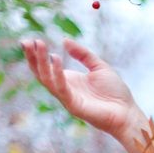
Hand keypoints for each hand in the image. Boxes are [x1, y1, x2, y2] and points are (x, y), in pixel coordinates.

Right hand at [20, 37, 151, 152]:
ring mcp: (67, 98)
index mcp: (69, 80)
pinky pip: (61, 88)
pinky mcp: (73, 105)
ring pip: (47, 79)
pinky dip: (57, 73)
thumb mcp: (99, 67)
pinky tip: (55, 59)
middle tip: (26, 41)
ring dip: (41, 62)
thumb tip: (65, 41)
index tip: (32, 40)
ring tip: (39, 45)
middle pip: (41, 73)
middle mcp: (64, 89)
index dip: (37, 55)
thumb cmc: (115, 92)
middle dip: (33, 57)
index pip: (46, 67)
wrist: (127, 113)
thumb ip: (83, 54)